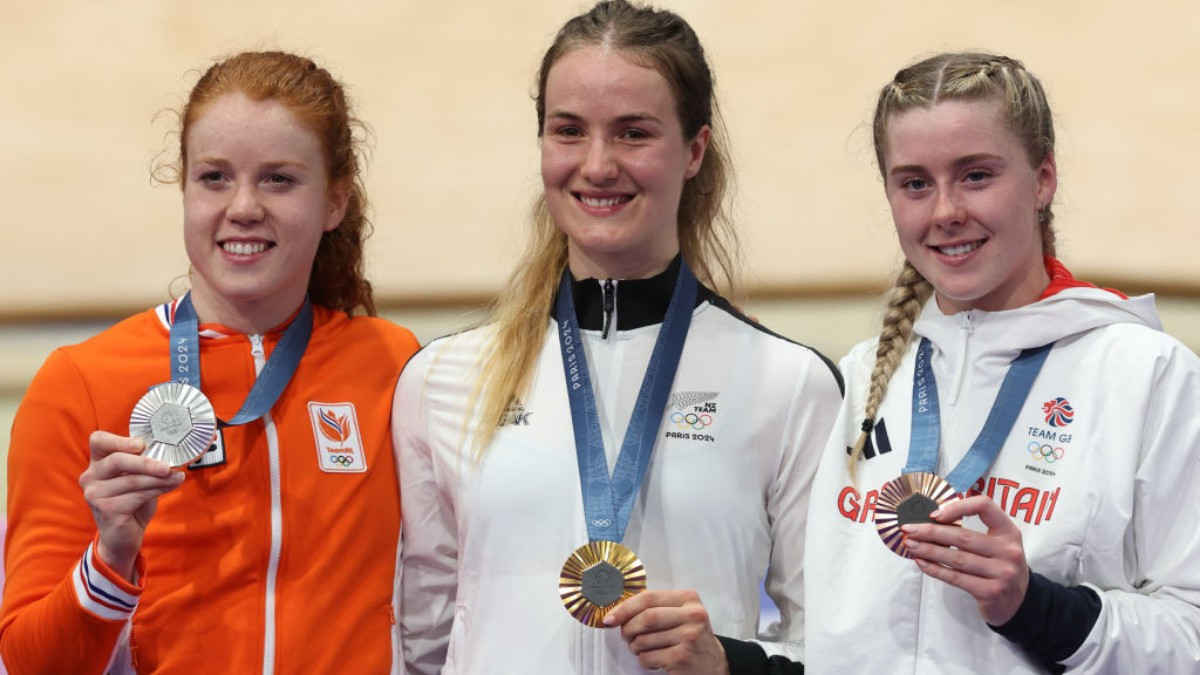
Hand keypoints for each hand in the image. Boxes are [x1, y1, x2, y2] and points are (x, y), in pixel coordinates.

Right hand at [78, 431, 184, 580]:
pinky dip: (157, 490)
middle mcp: (90, 477)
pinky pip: (136, 496)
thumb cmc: (131, 502)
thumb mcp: (136, 479)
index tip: (142, 445)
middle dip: (146, 463)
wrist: (123, 537)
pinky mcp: (106, 509)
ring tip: (177, 477)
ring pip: (131, 480)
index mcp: (97, 463)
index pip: (98, 441)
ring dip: (159, 478)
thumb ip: (143, 465)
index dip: (119, 440)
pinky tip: (171, 487)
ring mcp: (94, 494)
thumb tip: (169, 454)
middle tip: (168, 466)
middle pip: (117, 460)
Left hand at [603, 589, 728, 673]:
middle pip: (646, 618)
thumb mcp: (682, 614)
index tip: (610, 618)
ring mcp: (688, 637)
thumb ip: (657, 607)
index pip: (648, 598)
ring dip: (635, 646)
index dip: (625, 608)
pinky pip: (648, 657)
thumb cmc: (691, 638)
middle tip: (624, 635)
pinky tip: (655, 659)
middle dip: (627, 628)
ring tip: (643, 648)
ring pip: (643, 639)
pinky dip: (644, 660)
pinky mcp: (681, 658)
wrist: (714, 665)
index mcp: (689, 599)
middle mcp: (692, 616)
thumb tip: (619, 610)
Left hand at [900, 494, 1028, 624]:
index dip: (958, 506)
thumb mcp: (998, 544)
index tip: (935, 514)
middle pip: (963, 537)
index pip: (985, 506)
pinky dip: (936, 570)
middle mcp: (1008, 551)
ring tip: (911, 545)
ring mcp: (1002, 573)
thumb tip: (932, 521)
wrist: (1019, 603)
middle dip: (931, 532)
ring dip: (929, 551)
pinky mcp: (991, 592)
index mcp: (1009, 532)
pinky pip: (956, 578)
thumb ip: (974, 532)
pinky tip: (922, 563)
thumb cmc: (1000, 566)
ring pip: (956, 558)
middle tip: (909, 529)